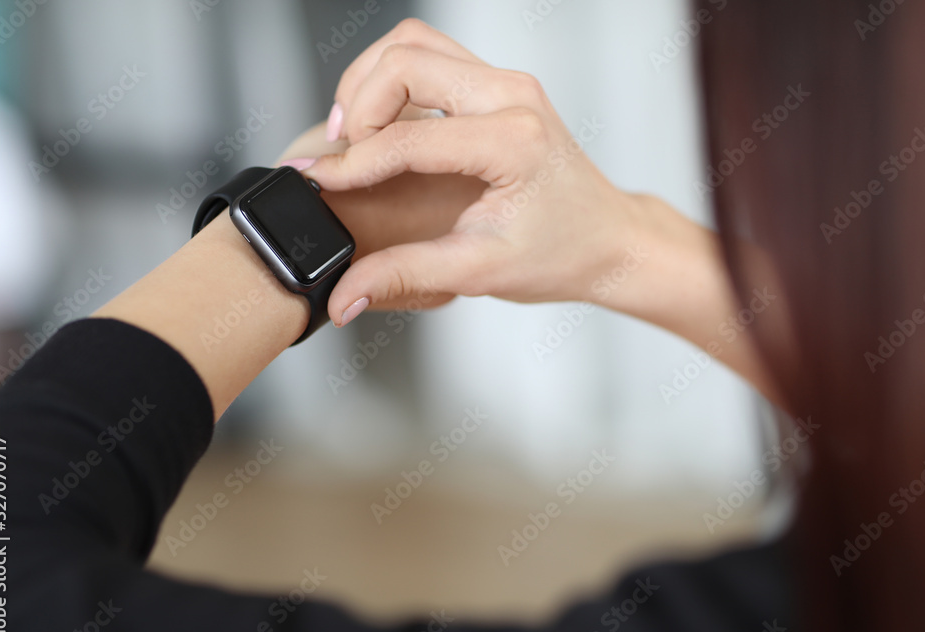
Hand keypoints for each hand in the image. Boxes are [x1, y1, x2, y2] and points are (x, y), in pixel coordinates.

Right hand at [292, 19, 646, 325]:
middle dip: (357, 106)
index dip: (352, 162)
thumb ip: (403, 275)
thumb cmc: (561, 253)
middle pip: (403, 61)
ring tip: (357, 134)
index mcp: (513, 142)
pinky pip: (431, 55)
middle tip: (343, 157)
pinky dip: (394, 79)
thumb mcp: (477, 271)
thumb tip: (343, 295)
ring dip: (371, 81)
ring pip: (413, 43)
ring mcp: (508, 83)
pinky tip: (385, 124)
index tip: (317, 181)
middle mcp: (512, 96)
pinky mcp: (500, 84)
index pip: (407, 138)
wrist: (607, 239)